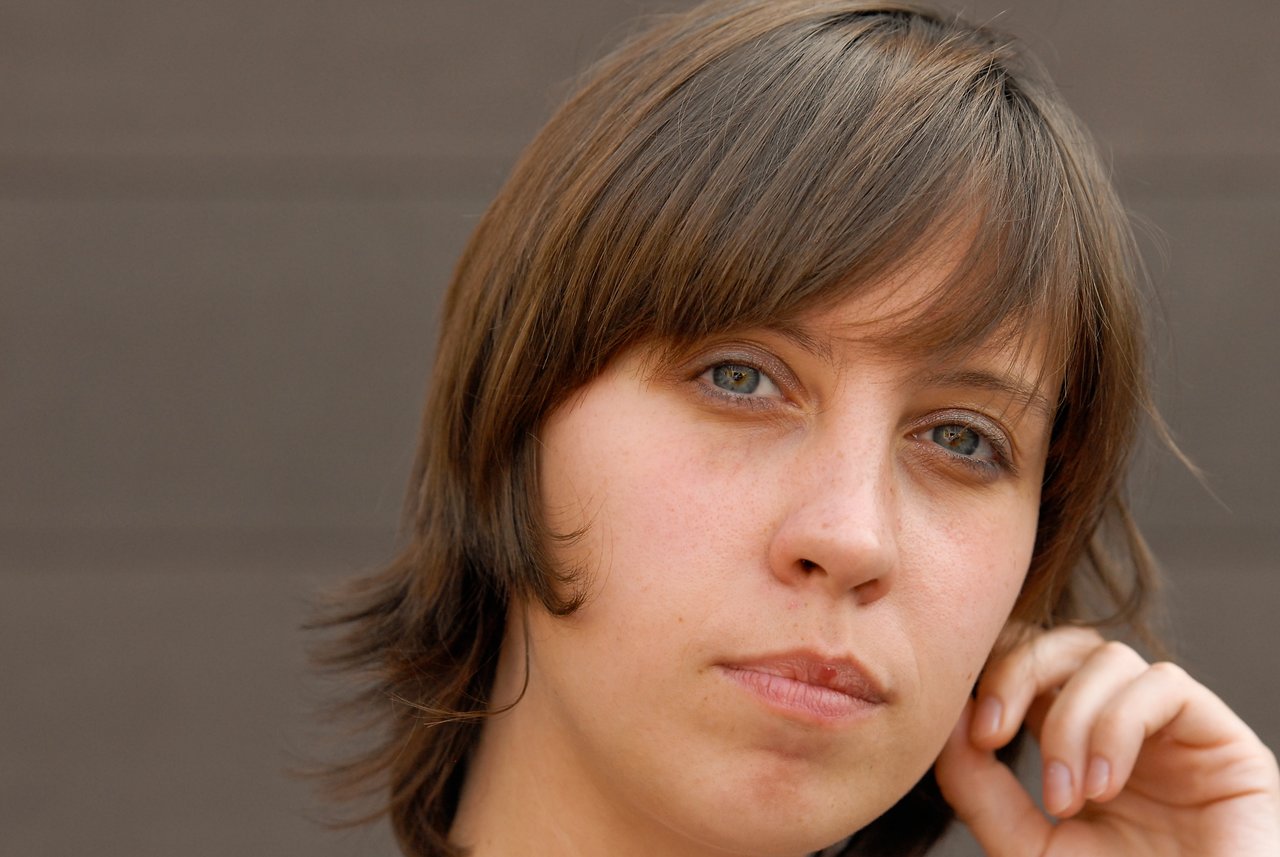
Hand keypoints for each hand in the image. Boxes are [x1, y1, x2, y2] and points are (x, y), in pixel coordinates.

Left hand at [935, 625, 1279, 855]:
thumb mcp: (1025, 846)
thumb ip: (978, 788)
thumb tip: (946, 720)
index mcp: (1079, 742)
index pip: (1032, 664)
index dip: (994, 673)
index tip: (970, 730)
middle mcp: (1127, 724)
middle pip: (1065, 641)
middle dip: (1017, 672)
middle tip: (991, 735)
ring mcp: (1176, 729)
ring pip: (1109, 658)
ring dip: (1070, 721)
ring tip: (1067, 799)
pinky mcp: (1225, 740)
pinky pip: (1162, 686)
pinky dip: (1116, 728)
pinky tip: (1105, 788)